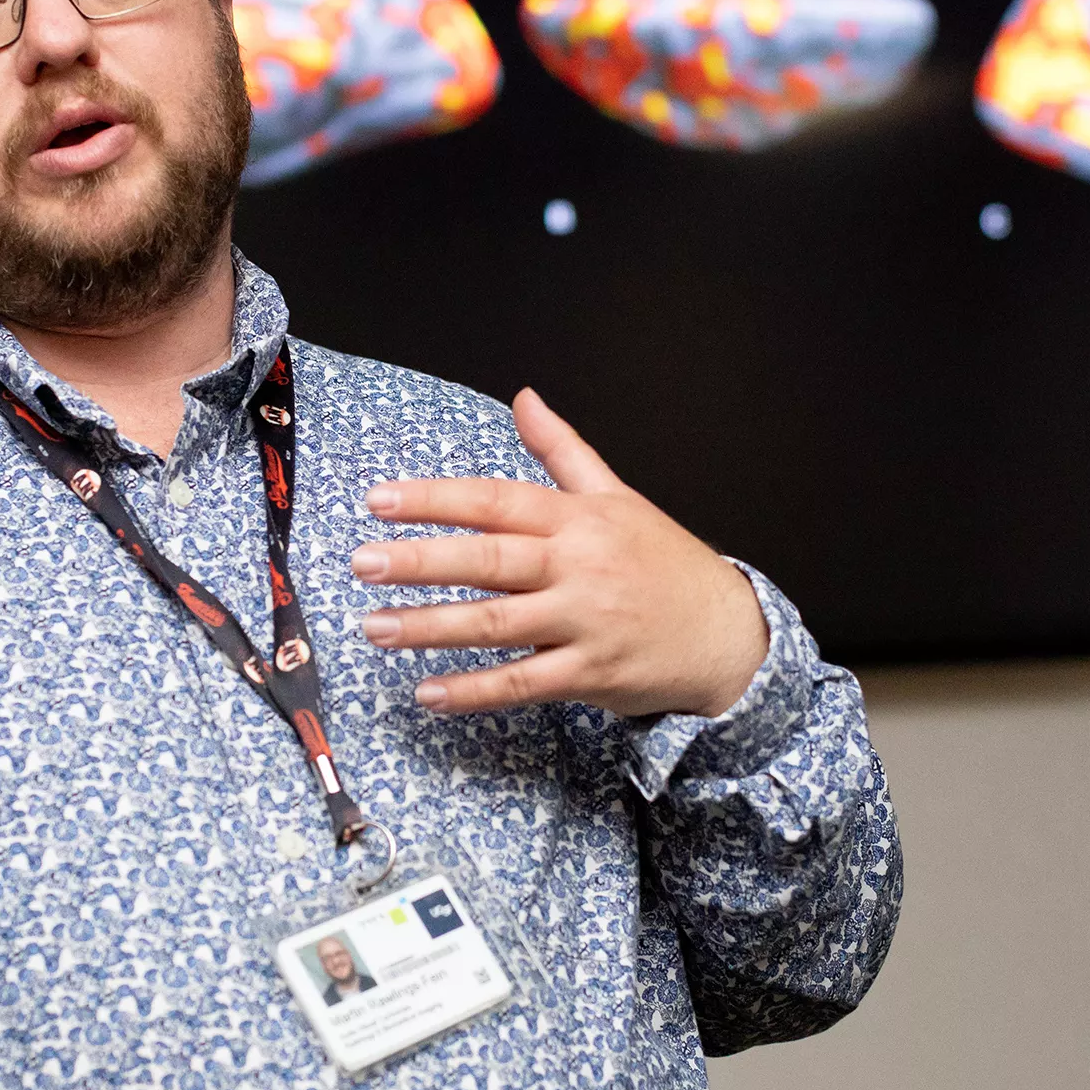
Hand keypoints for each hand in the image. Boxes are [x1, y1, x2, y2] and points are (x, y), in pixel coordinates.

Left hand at [351, 388, 767, 718]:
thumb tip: (524, 397)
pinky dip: (473, 691)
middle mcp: (579, 566)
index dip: (434, 499)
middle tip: (361, 563)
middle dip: (420, 561)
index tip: (379, 501)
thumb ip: (562, 450)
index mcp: (578, 519)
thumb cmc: (663, 562)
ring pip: (497, 624)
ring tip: (375, 626)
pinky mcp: (590, 674)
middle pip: (489, 560)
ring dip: (430, 626)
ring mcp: (584, 622)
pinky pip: (522, 684)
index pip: (496, 501)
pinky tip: (429, 692)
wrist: (727, 632)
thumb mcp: (617, 496)